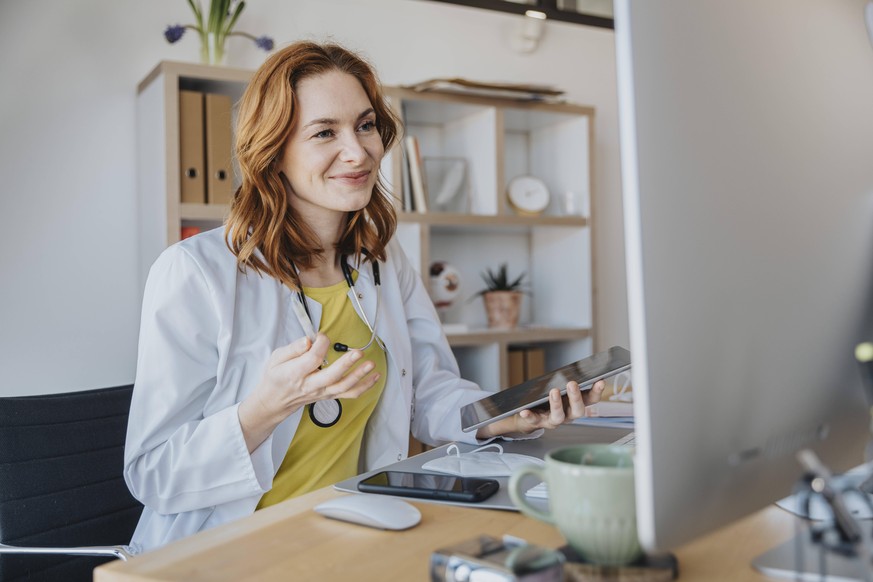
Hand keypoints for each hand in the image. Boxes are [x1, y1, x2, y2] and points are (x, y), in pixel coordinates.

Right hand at [238, 333, 379, 451]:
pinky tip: (375, 377)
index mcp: (295, 374)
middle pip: (331, 376)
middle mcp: (310, 385)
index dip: (320, 345)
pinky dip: (364, 387)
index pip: (312, 359)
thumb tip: (308, 340)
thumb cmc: (276, 377)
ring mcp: (321, 392)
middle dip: (346, 365)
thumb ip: (292, 349)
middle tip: (358, 353)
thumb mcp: (276, 358)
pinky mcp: (329, 395)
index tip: (322, 336)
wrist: (275, 401)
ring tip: (371, 364)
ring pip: (343, 387)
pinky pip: (349, 393)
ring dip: (359, 376)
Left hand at [476, 380, 604, 438]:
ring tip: (553, 391)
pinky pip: (534, 421)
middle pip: (578, 411)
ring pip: (558, 417)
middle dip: (576, 397)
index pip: (591, 400)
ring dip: (557, 405)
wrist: (530, 414)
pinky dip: (529, 416)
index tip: (600, 380)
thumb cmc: (548, 398)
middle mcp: (568, 415)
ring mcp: (553, 420)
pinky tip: (524, 411)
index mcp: (575, 404)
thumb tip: (574, 366)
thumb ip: (566, 380)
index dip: (597, 392)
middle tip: (572, 384)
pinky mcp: (538, 422)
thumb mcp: (559, 388)